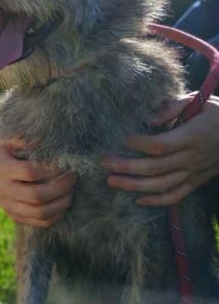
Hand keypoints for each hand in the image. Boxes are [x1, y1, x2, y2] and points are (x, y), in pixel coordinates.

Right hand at [0, 137, 75, 227]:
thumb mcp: (11, 140)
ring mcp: (8, 206)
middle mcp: (2, 190)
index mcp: (0, 168)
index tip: (63, 164)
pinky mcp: (16, 216)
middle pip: (36, 196)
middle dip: (60, 187)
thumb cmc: (7, 153)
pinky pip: (40, 222)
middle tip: (72, 177)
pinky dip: (57, 215)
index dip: (50, 169)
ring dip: (61, 202)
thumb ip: (27, 139)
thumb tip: (48, 141)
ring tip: (71, 191)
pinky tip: (63, 203)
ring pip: (40, 212)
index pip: (29, 172)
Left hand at [102, 94, 218, 205]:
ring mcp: (194, 173)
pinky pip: (176, 196)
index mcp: (192, 136)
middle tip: (103, 162)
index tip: (123, 140)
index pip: (160, 145)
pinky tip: (137, 201)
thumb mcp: (199, 102)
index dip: (139, 144)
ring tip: (111, 181)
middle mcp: (192, 158)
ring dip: (134, 185)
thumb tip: (148, 120)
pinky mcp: (196, 182)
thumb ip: (173, 108)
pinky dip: (156, 201)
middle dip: (125, 166)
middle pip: (154, 167)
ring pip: (161, 185)